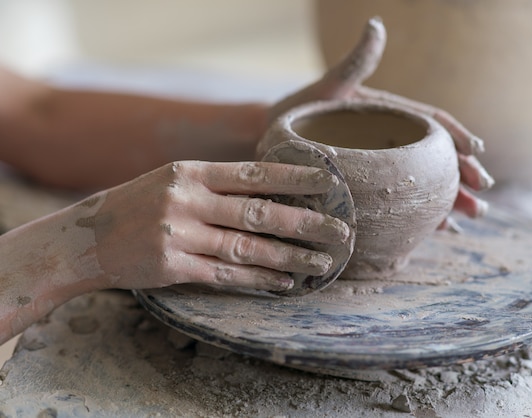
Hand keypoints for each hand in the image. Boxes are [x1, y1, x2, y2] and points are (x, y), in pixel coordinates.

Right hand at [91, 161, 348, 291]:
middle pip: (258, 212)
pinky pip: (225, 275)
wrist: (86, 237)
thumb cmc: (138, 204)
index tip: (329, 181)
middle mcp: (187, 201)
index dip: (294, 177)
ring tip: (321, 262)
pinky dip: (259, 279)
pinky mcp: (172, 267)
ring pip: (247, 248)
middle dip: (304, 222)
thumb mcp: (173, 180)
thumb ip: (217, 184)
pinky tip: (284, 282)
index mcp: (190, 173)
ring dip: (288, 257)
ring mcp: (179, 235)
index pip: (253, 173)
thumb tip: (270, 190)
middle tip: (340, 230)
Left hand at [270, 18, 493, 229]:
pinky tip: (442, 229)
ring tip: (474, 216)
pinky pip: (403, 202)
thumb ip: (355, 62)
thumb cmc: (300, 109)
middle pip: (436, 158)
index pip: (430, 123)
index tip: (476, 150)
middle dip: (462, 175)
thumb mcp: (330, 85)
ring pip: (426, 183)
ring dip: (451, 200)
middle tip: (482, 193)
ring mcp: (384, 166)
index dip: (455, 135)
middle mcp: (391, 140)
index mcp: (389, 114)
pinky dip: (424, 216)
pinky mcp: (372, 186)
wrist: (273, 136)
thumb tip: (376, 25)